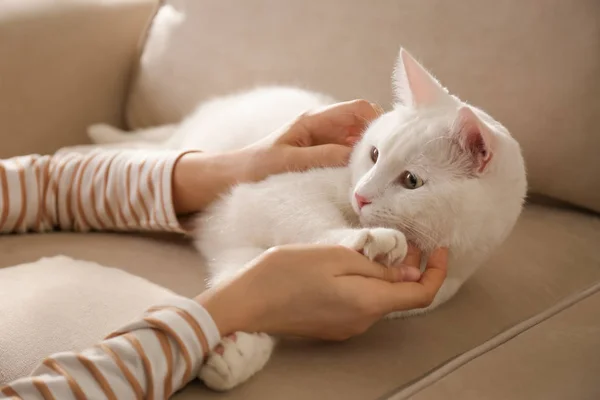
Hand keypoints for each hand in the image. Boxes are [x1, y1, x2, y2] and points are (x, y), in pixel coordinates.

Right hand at [196, 245, 447, 340]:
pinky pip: (360, 304)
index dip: (437, 271)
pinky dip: (368, 283)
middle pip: (400, 296)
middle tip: (407, 240)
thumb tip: (407, 272)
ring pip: (380, 299)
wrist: (246, 302)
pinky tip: (355, 264)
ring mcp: (346, 327)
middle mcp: (362, 321)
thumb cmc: (286, 273)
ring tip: (379, 246)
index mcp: (368, 303)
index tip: (439, 249)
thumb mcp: (336, 257)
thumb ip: (376, 266)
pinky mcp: (331, 325)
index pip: (421, 294)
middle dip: (410, 268)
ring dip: (388, 274)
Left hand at [245, 99, 383, 180]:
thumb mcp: (289, 162)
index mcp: (315, 119)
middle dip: (377, 141)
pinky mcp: (323, 157)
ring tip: (376, 175)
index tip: (386, 145)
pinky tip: (360, 181)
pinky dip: (358, 165)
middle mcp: (323, 127)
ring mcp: (324, 142)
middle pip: (363, 125)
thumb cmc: (257, 166)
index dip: (377, 121)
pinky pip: (348, 156)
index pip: (358, 109)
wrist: (235, 177)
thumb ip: (323, 156)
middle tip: (385, 165)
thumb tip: (356, 156)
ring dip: (368, 155)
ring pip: (359, 142)